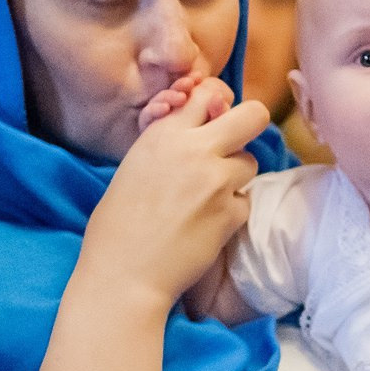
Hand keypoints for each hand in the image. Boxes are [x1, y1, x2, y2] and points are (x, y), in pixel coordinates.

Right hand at [84, 80, 267, 306]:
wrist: (123, 276)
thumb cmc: (116, 226)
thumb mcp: (134, 166)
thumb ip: (168, 145)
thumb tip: (199, 132)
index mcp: (163, 134)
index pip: (208, 94)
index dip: (215, 107)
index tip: (213, 121)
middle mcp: (195, 151)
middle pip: (252, 116)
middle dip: (248, 126)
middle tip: (234, 146)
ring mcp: (217, 182)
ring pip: (251, 161)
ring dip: (235, 175)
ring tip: (209, 195)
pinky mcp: (231, 214)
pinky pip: (246, 201)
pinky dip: (232, 210)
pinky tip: (207, 223)